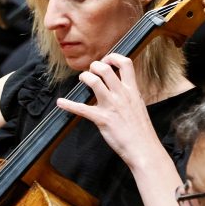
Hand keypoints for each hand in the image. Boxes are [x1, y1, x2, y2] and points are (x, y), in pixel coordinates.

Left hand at [56, 54, 160, 169]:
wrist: (143, 148)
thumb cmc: (141, 130)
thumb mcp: (139, 105)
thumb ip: (130, 94)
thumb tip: (120, 86)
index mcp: (132, 90)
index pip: (125, 63)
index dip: (113, 57)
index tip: (106, 60)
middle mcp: (122, 95)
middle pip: (106, 69)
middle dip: (95, 66)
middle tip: (91, 72)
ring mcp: (112, 106)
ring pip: (94, 82)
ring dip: (84, 77)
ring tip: (82, 79)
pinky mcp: (102, 119)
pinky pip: (82, 109)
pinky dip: (69, 105)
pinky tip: (61, 102)